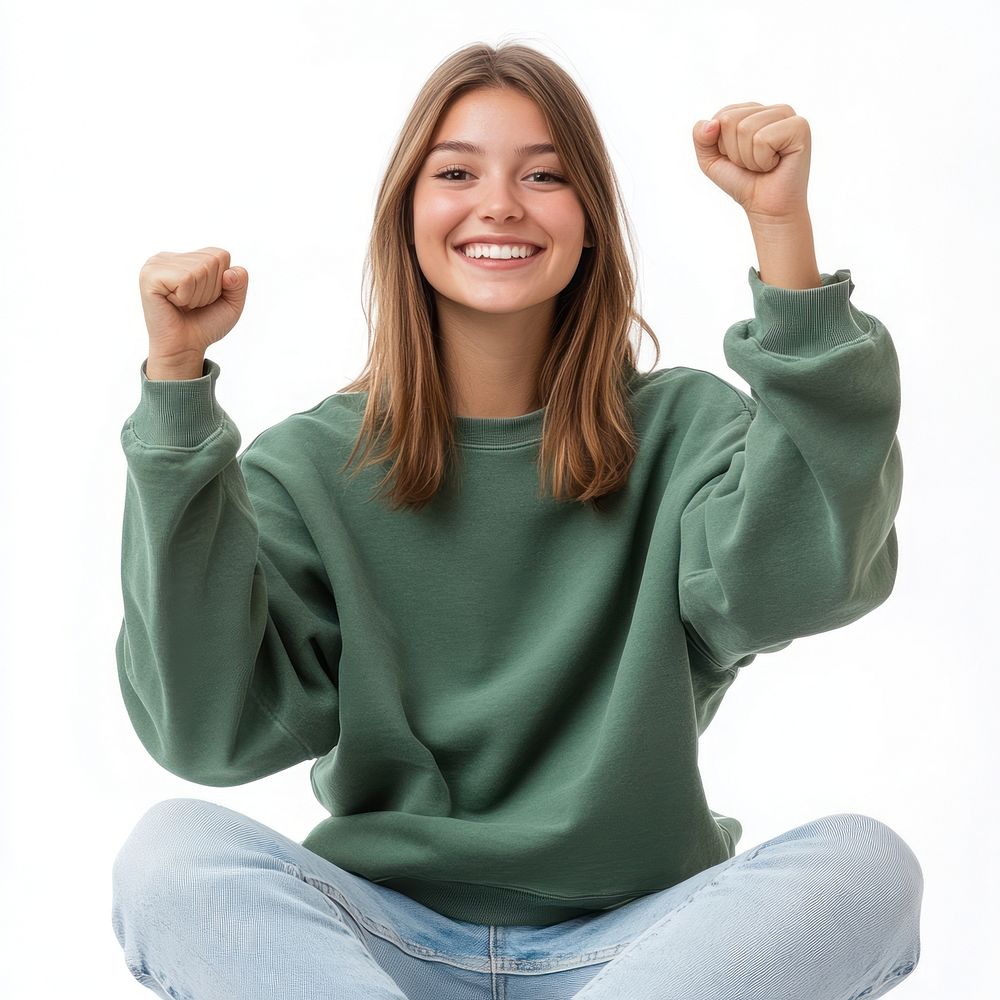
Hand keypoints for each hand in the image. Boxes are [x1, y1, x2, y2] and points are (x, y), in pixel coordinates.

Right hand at [139, 248, 248, 367]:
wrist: (185, 348)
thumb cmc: (205, 324)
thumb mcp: (232, 303)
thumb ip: (240, 282)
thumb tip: (230, 273)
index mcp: (186, 258)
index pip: (221, 255)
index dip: (221, 282)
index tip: (205, 298)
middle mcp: (169, 257)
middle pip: (211, 261)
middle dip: (210, 290)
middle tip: (193, 305)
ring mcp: (156, 264)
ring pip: (199, 270)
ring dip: (198, 296)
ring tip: (183, 305)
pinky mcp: (149, 276)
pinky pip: (185, 279)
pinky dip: (186, 298)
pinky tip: (173, 304)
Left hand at [692, 103, 810, 222]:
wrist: (767, 208)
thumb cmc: (743, 182)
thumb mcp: (711, 160)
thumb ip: (700, 137)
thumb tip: (711, 124)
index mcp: (754, 110)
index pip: (721, 115)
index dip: (722, 145)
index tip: (739, 158)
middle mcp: (772, 109)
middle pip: (729, 120)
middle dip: (733, 152)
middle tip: (752, 165)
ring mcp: (788, 115)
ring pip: (745, 129)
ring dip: (748, 158)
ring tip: (764, 165)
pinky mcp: (800, 127)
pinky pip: (762, 139)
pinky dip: (762, 160)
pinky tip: (775, 165)